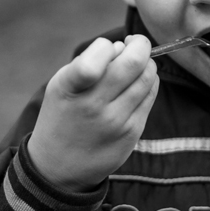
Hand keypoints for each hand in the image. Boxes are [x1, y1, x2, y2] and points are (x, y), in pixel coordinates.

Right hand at [27, 35, 158, 190]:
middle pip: (134, 63)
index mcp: (70, 88)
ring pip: (148, 78)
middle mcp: (93, 105)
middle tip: (136, 44)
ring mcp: (116, 121)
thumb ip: (89, 61)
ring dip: (147, 64)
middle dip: (140, 45)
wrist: (59, 166)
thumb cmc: (62, 115)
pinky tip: (138, 83)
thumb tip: (125, 47)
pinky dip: (149, 83)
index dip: (108, 45)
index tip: (108, 48)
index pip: (99, 53)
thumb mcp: (61, 84)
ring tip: (137, 64)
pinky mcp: (132, 132)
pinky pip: (150, 96)